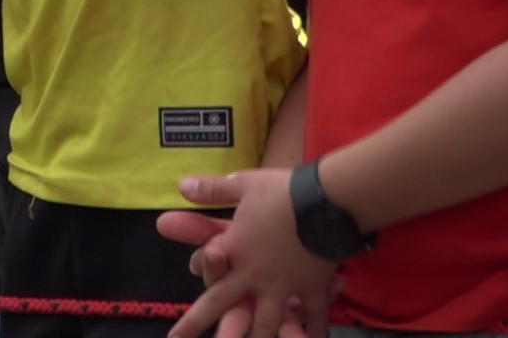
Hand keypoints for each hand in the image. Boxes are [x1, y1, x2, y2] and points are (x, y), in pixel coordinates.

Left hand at [158, 170, 340, 337]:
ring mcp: (282, 286)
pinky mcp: (312, 288)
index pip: (206, 260)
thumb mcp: (243, 185)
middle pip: (221, 303)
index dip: (202, 263)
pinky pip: (314, 314)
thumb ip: (213, 190)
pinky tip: (314, 337)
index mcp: (234, 248)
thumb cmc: (281, 192)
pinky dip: (315, 328)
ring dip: (256, 336)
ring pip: (265, 322)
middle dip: (197, 322)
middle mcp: (252, 274)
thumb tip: (182, 185)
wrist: (325, 202)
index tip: (194, 267)